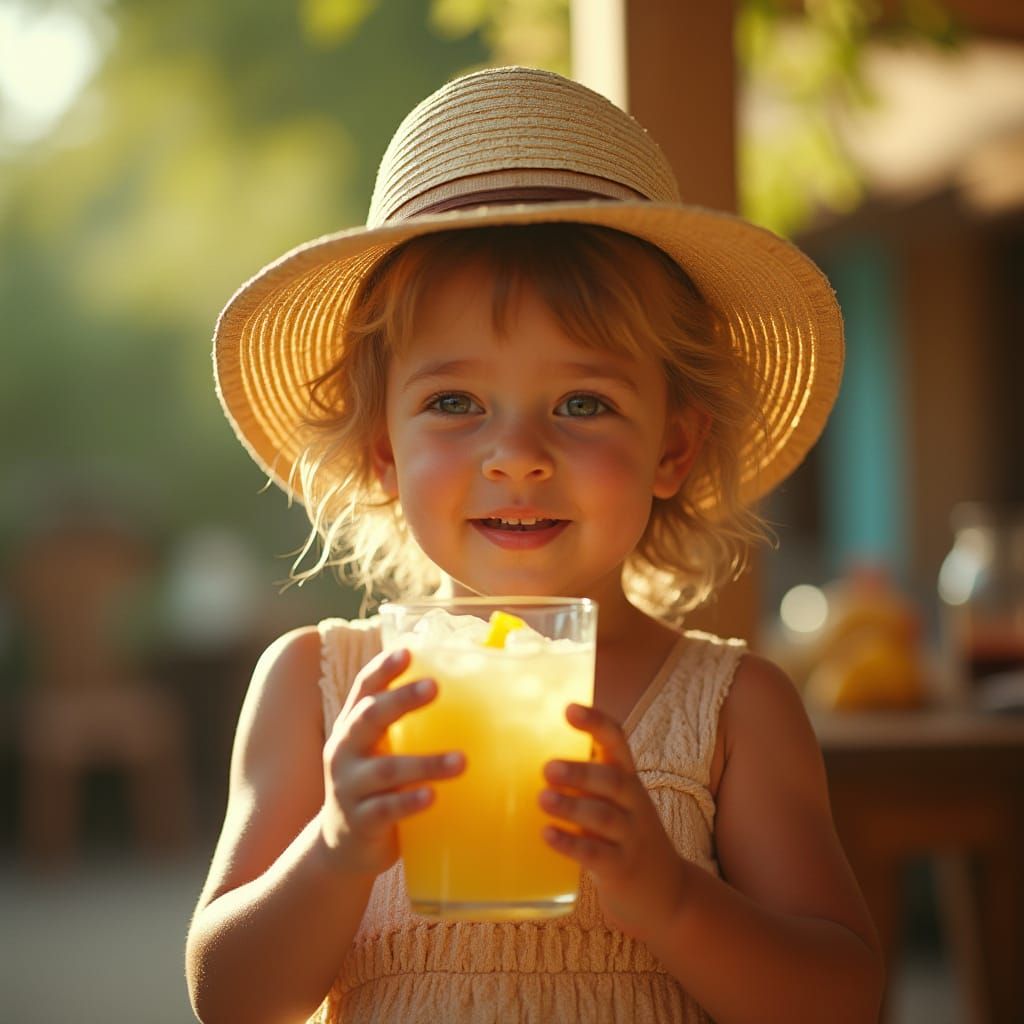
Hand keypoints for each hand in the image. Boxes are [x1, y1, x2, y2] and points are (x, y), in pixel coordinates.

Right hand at [320, 648, 464, 876]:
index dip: (383, 669)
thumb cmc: (377, 785)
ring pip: (386, 769)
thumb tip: (471, 693)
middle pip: (369, 718)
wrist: (342, 846)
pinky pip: (385, 810)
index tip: (408, 651)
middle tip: (434, 687)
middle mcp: (345, 750)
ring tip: (461, 760)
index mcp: (353, 726)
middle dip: (401, 700)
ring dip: (425, 763)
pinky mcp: (361, 821)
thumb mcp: (382, 749)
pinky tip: (432, 796)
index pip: (364, 688)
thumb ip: (409, 727)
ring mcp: (349, 787)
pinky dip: (409, 801)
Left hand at [540, 703, 686, 940]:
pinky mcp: (623, 869)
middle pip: (613, 780)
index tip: (569, 709)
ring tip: (542, 800)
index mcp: (628, 780)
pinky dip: (571, 844)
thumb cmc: (625, 838)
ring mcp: (632, 837)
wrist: (668, 893)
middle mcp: (635, 804)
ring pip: (605, 817)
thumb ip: (584, 784)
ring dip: (572, 806)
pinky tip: (548, 836)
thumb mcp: (614, 804)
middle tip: (547, 769)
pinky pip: (598, 854)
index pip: (618, 742)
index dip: (596, 724)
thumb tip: (522, 762)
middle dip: (581, 772)